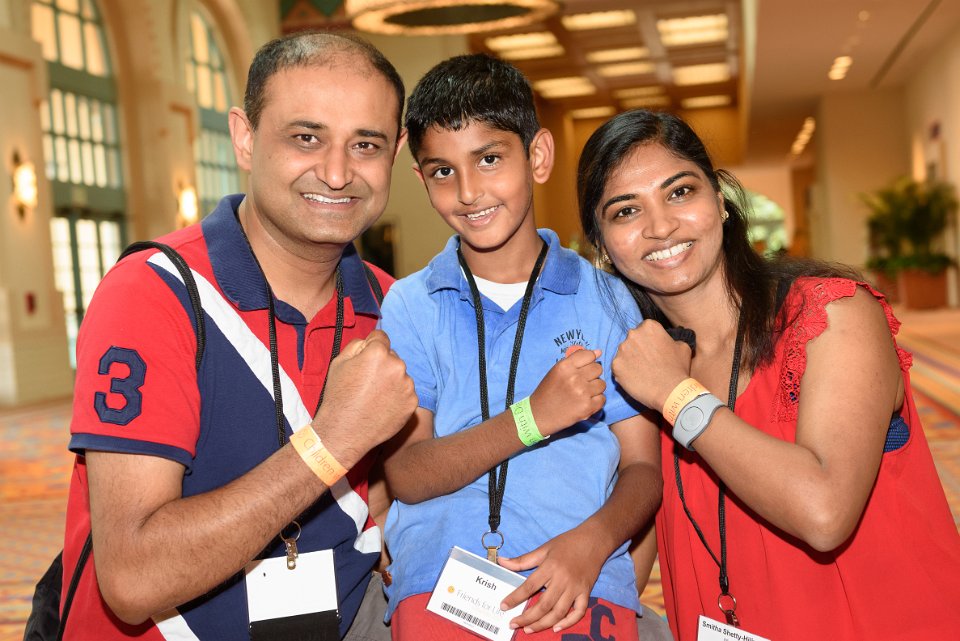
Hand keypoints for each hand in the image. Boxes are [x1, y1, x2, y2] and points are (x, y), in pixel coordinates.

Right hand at [313, 330, 416, 467]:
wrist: (344, 432)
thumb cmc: (338, 397)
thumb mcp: (339, 363)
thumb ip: (357, 345)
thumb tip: (370, 340)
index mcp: (378, 353)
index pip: (380, 338)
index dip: (371, 346)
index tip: (366, 358)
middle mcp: (397, 366)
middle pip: (392, 357)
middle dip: (382, 365)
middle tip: (367, 382)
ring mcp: (407, 385)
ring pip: (400, 375)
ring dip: (391, 381)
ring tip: (374, 396)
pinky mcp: (412, 403)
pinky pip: (406, 392)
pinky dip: (397, 397)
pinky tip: (382, 406)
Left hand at [497, 527, 606, 632]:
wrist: (594, 540)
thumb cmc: (567, 543)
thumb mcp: (544, 548)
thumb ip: (523, 559)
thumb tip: (502, 561)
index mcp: (550, 567)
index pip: (529, 586)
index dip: (515, 598)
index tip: (504, 606)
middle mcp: (562, 580)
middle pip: (543, 605)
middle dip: (527, 618)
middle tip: (514, 624)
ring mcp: (575, 588)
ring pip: (558, 612)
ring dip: (543, 624)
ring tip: (529, 629)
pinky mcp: (586, 592)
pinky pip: (578, 612)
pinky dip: (568, 622)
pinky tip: (556, 628)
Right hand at [529, 349, 604, 435]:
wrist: (540, 414)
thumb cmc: (548, 391)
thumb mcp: (557, 370)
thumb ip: (576, 360)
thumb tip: (599, 352)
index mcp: (565, 367)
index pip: (589, 355)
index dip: (589, 361)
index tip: (584, 368)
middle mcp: (574, 378)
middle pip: (598, 368)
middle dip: (592, 375)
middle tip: (582, 382)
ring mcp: (582, 393)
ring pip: (602, 384)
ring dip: (595, 388)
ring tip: (583, 393)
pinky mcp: (587, 407)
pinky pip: (602, 398)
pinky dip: (596, 401)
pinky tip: (585, 402)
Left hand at [612, 320, 692, 410]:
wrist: (670, 391)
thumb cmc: (678, 369)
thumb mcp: (683, 347)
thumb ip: (672, 339)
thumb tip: (669, 341)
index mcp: (649, 326)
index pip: (644, 329)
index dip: (648, 341)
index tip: (653, 350)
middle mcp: (633, 334)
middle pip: (632, 340)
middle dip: (637, 349)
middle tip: (646, 362)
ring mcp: (622, 350)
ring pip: (623, 353)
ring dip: (629, 360)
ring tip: (641, 372)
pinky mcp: (616, 365)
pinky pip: (618, 367)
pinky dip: (624, 372)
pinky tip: (635, 378)